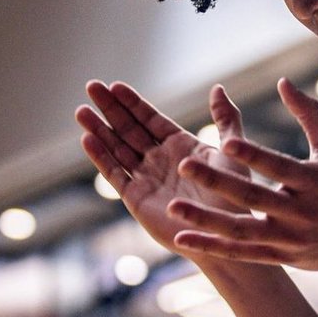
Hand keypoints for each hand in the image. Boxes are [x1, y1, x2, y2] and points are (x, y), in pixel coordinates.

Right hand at [76, 80, 249, 257]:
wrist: (228, 231)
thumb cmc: (236, 194)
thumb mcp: (232, 150)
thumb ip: (226, 119)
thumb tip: (217, 88)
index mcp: (180, 146)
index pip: (150, 119)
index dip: (132, 103)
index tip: (114, 85)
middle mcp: (160, 160)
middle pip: (129, 129)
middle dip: (110, 109)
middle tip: (91, 87)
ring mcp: (146, 178)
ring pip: (117, 149)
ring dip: (99, 130)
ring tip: (82, 111)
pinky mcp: (137, 198)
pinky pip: (115, 174)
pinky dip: (101, 157)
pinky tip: (88, 139)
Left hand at [169, 77, 317, 271]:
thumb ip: (308, 113)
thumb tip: (282, 81)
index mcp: (312, 181)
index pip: (278, 166)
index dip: (253, 154)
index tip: (225, 140)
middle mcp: (299, 211)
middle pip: (253, 197)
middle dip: (218, 182)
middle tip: (184, 166)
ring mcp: (288, 238)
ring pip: (242, 230)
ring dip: (207, 220)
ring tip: (174, 209)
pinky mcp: (280, 256)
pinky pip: (241, 253)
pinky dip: (213, 247)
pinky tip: (184, 238)